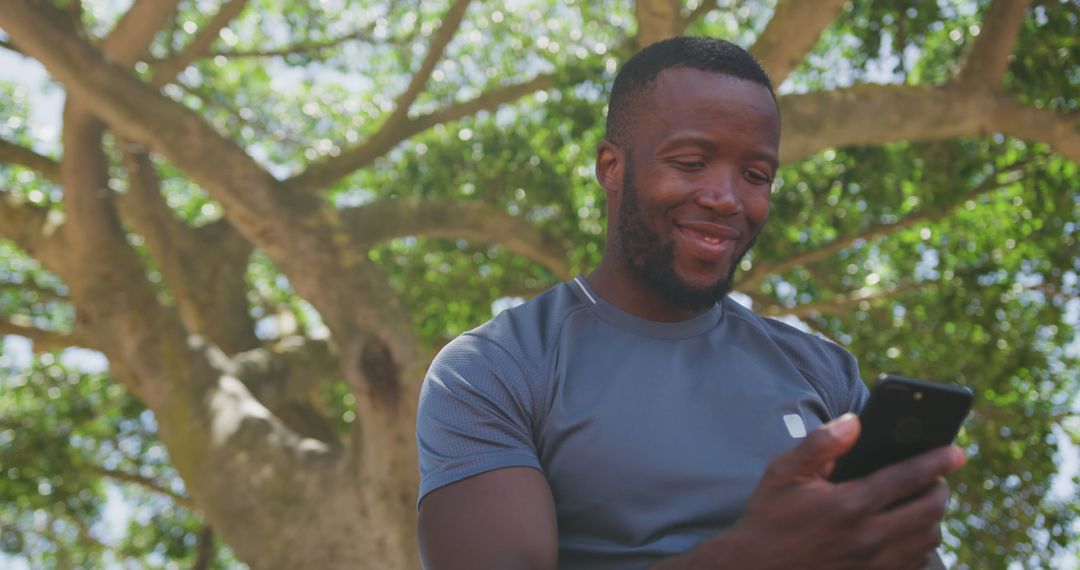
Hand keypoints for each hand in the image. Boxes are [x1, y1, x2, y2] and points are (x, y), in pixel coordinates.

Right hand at [710, 414, 964, 569]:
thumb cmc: (769, 517)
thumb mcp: (784, 472)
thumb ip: (821, 444)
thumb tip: (855, 422)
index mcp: (848, 504)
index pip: (907, 478)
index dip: (936, 461)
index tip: (957, 452)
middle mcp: (868, 537)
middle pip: (929, 510)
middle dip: (940, 489)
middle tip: (937, 478)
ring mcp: (873, 564)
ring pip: (928, 540)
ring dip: (933, 518)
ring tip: (923, 503)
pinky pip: (915, 564)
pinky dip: (921, 546)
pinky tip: (909, 533)